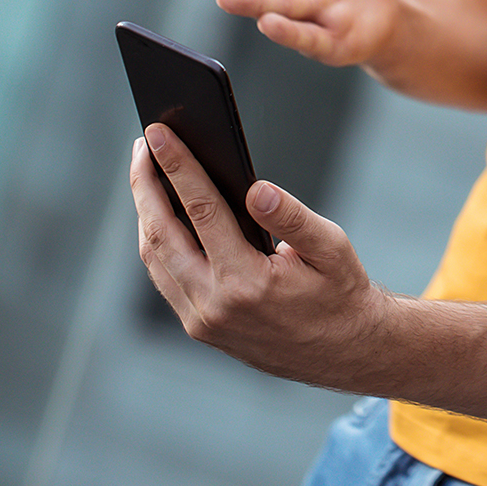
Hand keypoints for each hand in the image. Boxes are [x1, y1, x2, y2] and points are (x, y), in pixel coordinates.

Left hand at [131, 123, 389, 384]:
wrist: (343, 351)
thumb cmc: (340, 292)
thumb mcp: (333, 249)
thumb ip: (293, 218)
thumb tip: (257, 189)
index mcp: (247, 283)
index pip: (201, 212)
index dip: (178, 168)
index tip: (159, 133)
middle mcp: (214, 305)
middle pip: (161, 233)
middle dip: (146, 184)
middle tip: (143, 143)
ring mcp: (200, 320)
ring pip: (155, 257)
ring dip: (145, 211)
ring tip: (147, 171)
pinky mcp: (198, 326)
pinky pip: (164, 276)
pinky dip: (157, 239)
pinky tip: (161, 212)